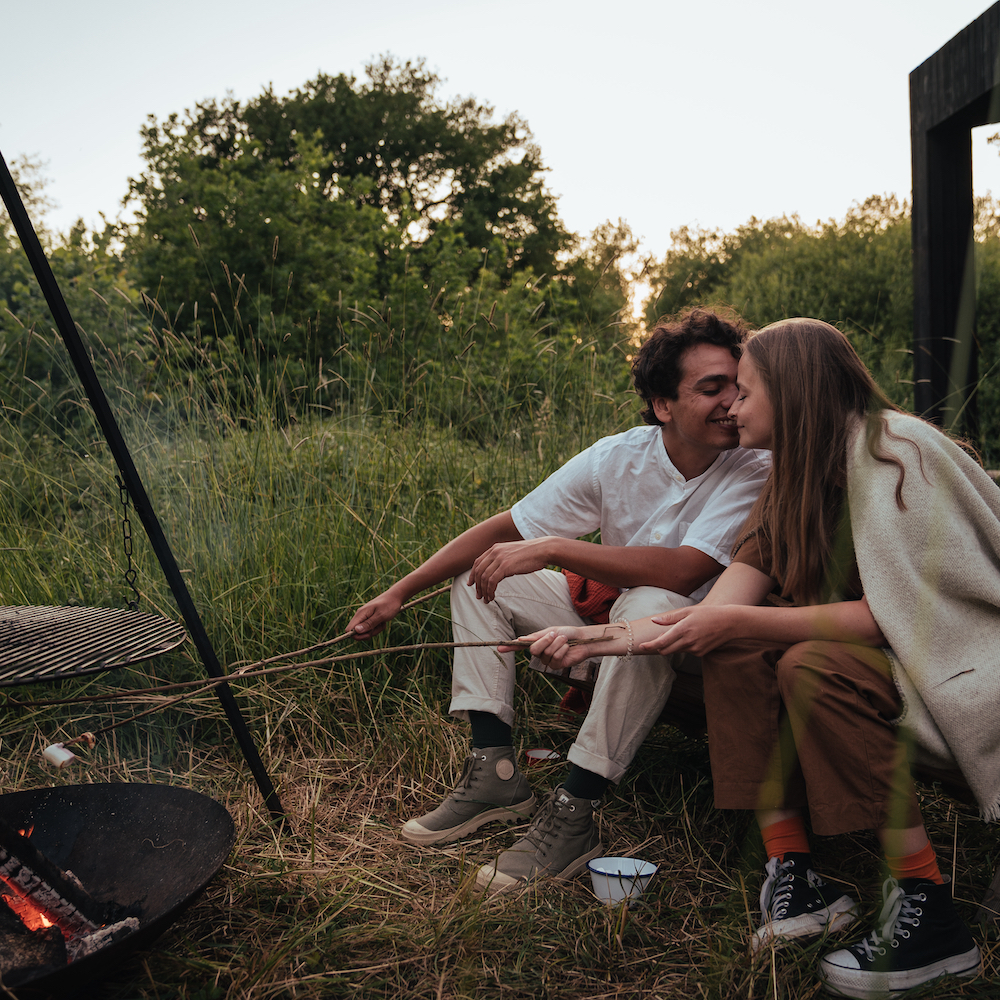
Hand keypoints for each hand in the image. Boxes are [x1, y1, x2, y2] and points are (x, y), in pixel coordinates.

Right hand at [347, 589, 403, 639]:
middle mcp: (360, 615)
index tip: (369, 634)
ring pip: (365, 631)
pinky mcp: (370, 618)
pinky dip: (378, 628)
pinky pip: (371, 628)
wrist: (396, 597)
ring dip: (375, 630)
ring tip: (382, 622)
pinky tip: (383, 622)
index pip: (349, 629)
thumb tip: (355, 631)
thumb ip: (368, 624)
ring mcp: (365, 617)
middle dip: (368, 634)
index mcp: (360, 614)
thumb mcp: (380, 616)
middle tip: (378, 627)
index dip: (357, 636)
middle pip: (357, 632)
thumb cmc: (389, 605)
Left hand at [468, 537, 553, 602]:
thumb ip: (502, 558)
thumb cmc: (531, 553)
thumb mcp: (512, 553)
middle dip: (477, 586)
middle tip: (479, 596)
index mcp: (495, 548)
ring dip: (483, 591)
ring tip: (486, 599)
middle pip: (478, 571)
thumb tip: (497, 570)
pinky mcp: (505, 566)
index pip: (477, 562)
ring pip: (483, 578)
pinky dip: (490, 591)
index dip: (472, 574)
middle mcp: (494, 552)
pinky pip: (491, 581)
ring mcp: (499, 558)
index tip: (471, 584)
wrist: (543, 550)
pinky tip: (492, 596)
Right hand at [499, 624, 614, 668]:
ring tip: (564, 640)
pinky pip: (555, 658)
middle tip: (554, 634)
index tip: (499, 648)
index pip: (520, 646)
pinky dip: (562, 650)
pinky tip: (567, 648)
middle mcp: (540, 653)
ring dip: (557, 643)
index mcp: (536, 642)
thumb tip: (520, 639)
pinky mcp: (557, 666)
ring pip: (547, 653)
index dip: (509, 648)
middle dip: (545, 641)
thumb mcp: (550, 631)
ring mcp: (547, 661)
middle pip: (534, 650)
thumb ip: (536, 637)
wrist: (583, 639)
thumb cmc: (566, 633)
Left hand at [640, 605, 736, 656]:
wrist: (730, 623)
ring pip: (676, 650)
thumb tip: (654, 620)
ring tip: (681, 632)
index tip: (641, 646)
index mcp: (683, 629)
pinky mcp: (700, 653)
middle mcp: (688, 641)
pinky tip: (692, 636)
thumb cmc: (708, 614)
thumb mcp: (688, 611)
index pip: (662, 642)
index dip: (650, 646)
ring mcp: (695, 649)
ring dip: (672, 645)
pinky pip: (686, 651)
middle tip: (654, 641)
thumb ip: (670, 618)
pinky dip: (684, 646)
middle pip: (666, 651)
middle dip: (658, 647)